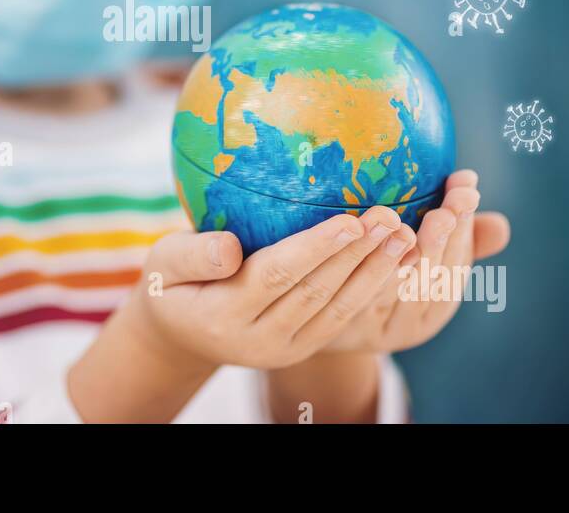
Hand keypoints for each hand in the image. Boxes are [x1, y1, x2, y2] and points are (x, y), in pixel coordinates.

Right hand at [134, 208, 416, 370]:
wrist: (181, 334)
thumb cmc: (172, 283)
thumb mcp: (164, 264)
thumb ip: (194, 256)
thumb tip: (229, 248)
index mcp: (222, 316)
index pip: (277, 276)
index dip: (316, 249)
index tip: (350, 219)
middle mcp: (258, 342)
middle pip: (316, 293)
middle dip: (357, 255)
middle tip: (391, 217)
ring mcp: (283, 351)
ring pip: (336, 310)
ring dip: (374, 273)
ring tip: (403, 235)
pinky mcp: (301, 350)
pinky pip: (340, 319)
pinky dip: (370, 290)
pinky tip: (393, 261)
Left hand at [322, 169, 510, 353]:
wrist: (319, 319)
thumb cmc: (376, 274)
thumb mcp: (415, 258)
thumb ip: (452, 238)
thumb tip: (501, 225)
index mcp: (437, 305)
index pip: (458, 266)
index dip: (465, 228)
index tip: (466, 189)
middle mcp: (413, 324)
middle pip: (433, 281)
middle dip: (441, 241)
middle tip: (445, 211)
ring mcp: (380, 328)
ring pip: (399, 291)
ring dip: (404, 256)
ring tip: (407, 225)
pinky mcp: (347, 328)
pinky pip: (361, 299)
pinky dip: (369, 272)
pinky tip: (369, 245)